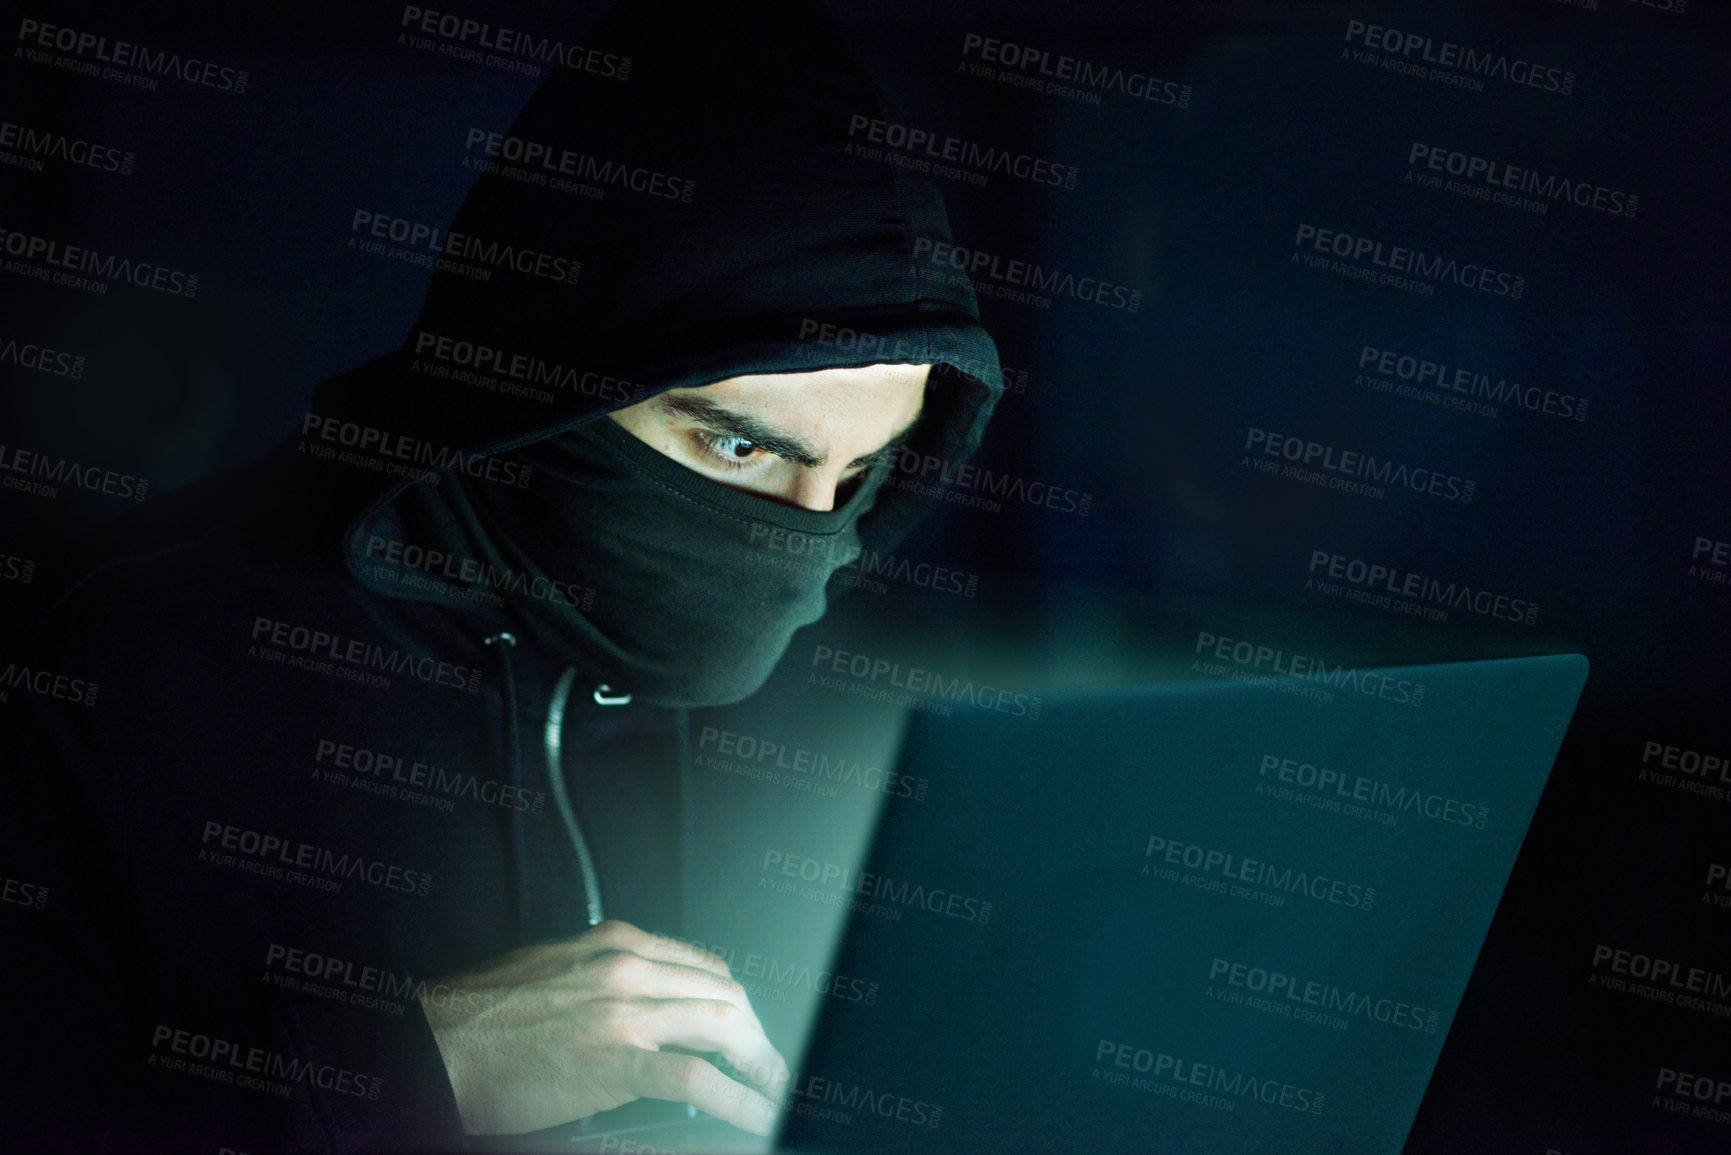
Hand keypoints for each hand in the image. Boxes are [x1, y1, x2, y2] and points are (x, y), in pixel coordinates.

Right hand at [416, 920, 787, 1134]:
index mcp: (614, 943)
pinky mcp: (615, 1057)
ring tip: (774, 1092)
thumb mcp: (554, 972)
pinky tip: (757, 1114)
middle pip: (724, 992)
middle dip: (757, 1035)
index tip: (748, 1031)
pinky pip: (696, 1077)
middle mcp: (627, 965)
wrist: (435, 1044)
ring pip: (723, 1024)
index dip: (736, 1003)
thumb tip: (646, 1011)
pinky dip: (739, 1098)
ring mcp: (623, 1009)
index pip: (704, 966)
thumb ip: (605, 982)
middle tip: (770, 1068)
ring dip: (760, 1063)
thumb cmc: (481, 1017)